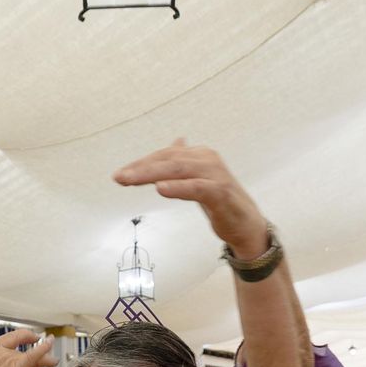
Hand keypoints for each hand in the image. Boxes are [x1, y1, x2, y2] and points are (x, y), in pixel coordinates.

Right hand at [0, 331, 57, 366]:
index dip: (19, 338)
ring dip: (43, 358)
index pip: (6, 340)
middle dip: (32, 345)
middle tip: (42, 351)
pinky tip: (51, 342)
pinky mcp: (17, 365)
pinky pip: (35, 354)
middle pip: (20, 344)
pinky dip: (44, 347)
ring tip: (53, 361)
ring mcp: (8, 356)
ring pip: (30, 354)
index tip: (28, 340)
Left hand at [113, 140, 268, 256]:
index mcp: (199, 155)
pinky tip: (160, 189)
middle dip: (141, 168)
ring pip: (178, 170)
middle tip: (118, 177)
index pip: (165, 155)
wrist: (246, 224)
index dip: (141, 163)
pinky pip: (196, 188)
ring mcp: (215, 175)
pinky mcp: (221, 193)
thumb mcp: (199, 178)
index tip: (120, 175)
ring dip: (152, 174)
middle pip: (168, 160)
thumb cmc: (221, 201)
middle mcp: (207, 159)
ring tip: (131, 181)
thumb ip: (184, 162)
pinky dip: (178, 187)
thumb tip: (176, 142)